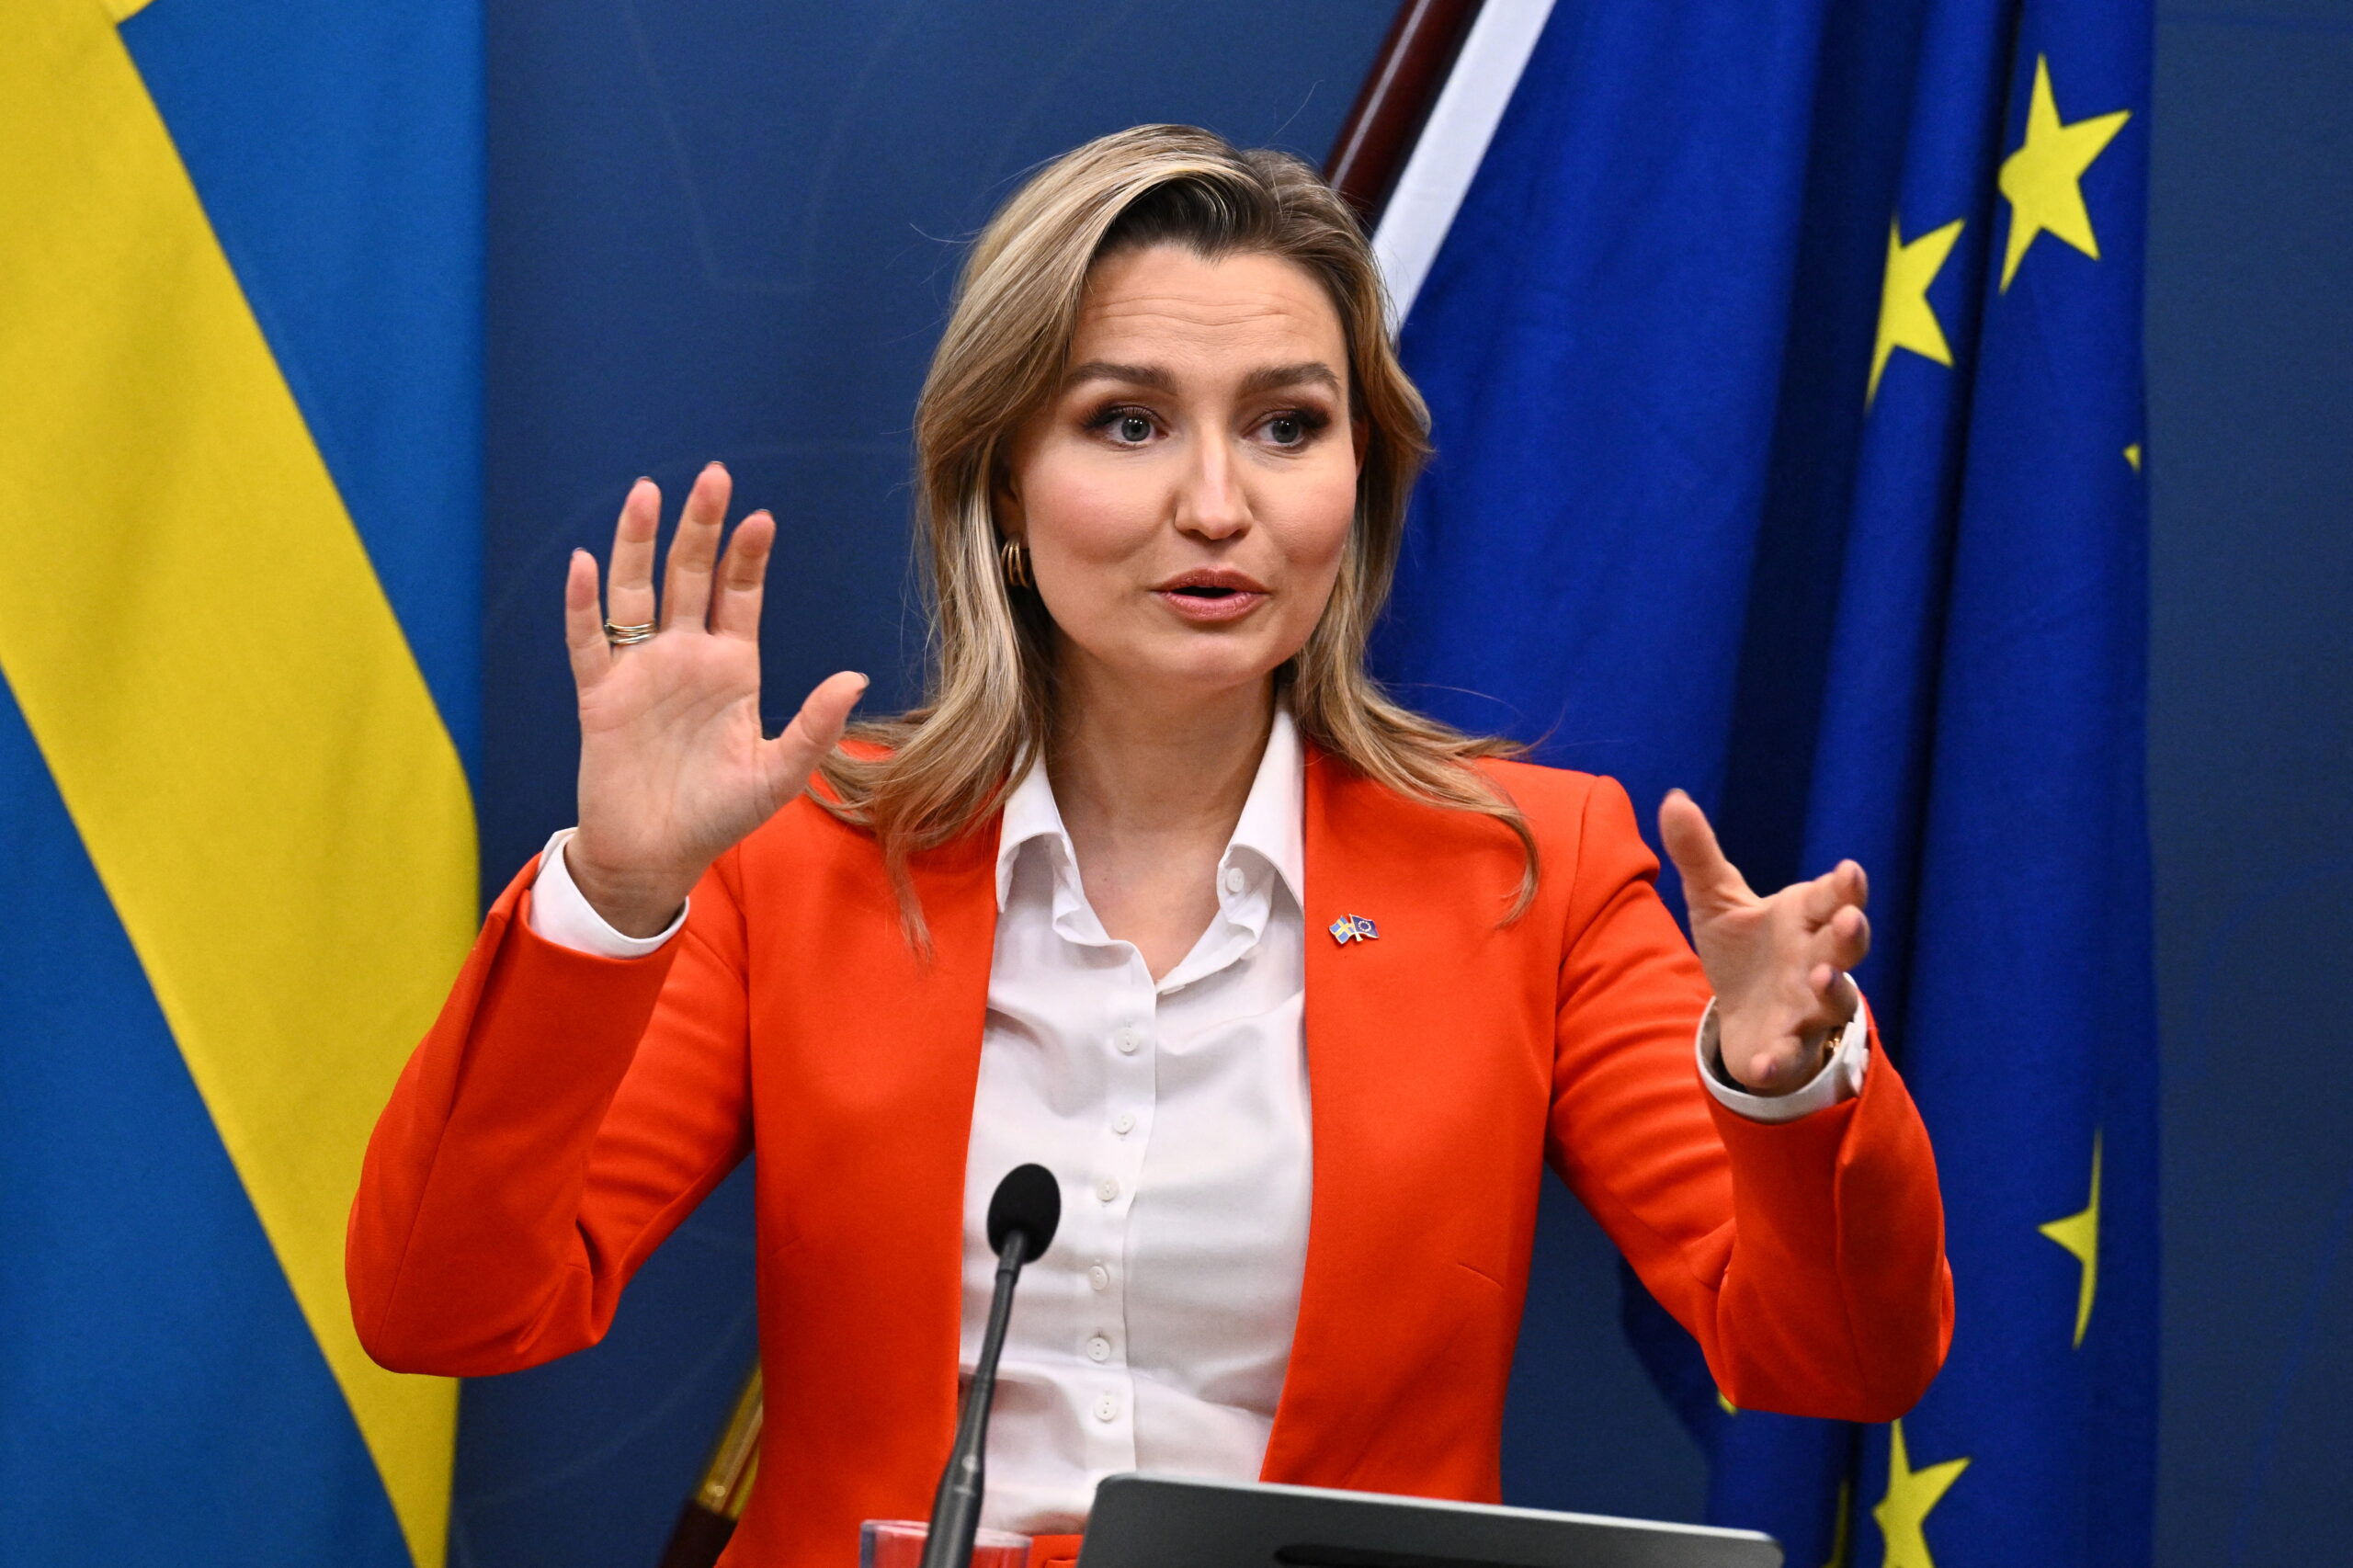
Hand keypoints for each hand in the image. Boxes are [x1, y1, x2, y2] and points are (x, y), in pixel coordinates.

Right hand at [562, 463, 867, 935]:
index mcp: (733, 668)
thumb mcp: (779, 775)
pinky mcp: (601, 696)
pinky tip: (587, 565)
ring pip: (636, 594)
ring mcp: (640, 672)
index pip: (741, 596)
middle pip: (690, 577)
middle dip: (701, 528)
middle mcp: (686, 658)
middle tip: (714, 476)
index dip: (749, 557)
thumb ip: (815, 727)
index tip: (761, 517)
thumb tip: (855, 676)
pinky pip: (588, 643)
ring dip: (637, 545)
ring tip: (645, 493)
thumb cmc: (719, 815)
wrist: (656, 857)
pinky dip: (583, 606)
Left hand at [1657, 788, 1869, 1094]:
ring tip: (1822, 978)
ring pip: (1834, 1000)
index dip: (1846, 887)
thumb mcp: (1715, 899)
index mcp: (1806, 918)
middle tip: (1851, 920)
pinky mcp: (1787, 1048)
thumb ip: (1698, 853)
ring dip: (1831, 989)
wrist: (1742, 1016)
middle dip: (1852, 934)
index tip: (1848, 871)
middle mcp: (1817, 960)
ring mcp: (1808, 1007)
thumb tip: (1673, 798)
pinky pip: (1789, 1057)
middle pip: (1846, 946)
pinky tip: (1762, 1065)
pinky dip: (1778, 1060)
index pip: (1835, 898)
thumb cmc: (1743, 948)